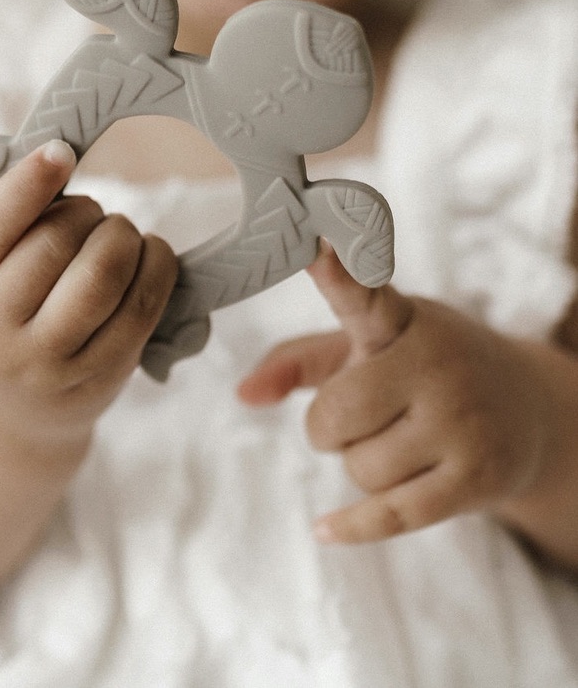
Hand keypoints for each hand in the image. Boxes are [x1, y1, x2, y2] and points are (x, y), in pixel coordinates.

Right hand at [0, 141, 177, 446]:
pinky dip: (156, 265)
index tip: (61, 151)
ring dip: (124, 235)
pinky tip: (149, 253)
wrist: (7, 404)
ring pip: (103, 275)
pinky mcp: (96, 380)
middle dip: (87, 211)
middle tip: (91, 211)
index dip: (28, 183)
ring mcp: (42, 366)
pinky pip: (141, 308)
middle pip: (55, 243)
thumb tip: (54, 153)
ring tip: (118, 233)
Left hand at [238, 242, 546, 543]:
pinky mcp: (477, 477)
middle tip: (366, 415)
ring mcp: (460, 420)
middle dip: (332, 429)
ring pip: (359, 470)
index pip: (363, 295)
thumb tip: (243, 393)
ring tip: (405, 441)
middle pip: (334, 418)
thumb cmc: (426, 370)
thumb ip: (298, 361)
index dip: (338, 272)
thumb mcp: (369, 346)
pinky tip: (324, 528)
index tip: (316, 242)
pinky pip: (390, 514)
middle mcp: (434, 362)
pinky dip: (353, 526)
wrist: (528, 410)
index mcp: (400, 320)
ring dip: (364, 467)